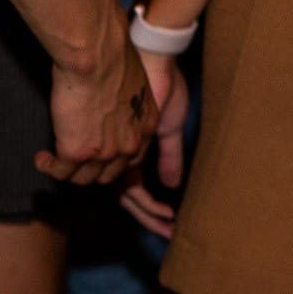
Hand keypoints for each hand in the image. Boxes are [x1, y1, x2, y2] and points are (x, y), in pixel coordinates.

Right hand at [38, 40, 152, 186]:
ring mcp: (104, 152)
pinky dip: (50, 168)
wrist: (97, 54)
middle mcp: (130, 144)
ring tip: (54, 161)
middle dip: (92, 171)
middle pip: (110, 174)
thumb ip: (125, 98)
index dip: (115, 158)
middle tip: (76, 161)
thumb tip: (110, 95)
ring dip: (68, 172)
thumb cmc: (111, 53)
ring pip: (84, 178)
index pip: (134, 156)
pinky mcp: (77, 152)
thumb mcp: (132, 81)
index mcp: (147, 125)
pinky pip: (61, 171)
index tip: (100, 152)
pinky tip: (42, 159)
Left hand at [116, 50, 192, 235]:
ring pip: (128, 195)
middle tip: (168, 233)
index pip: (134, 182)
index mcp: (130, 146)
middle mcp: (122, 153)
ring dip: (148, 214)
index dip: (148, 203)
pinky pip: (130, 187)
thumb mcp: (167, 123)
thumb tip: (172, 184)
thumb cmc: (158, 83)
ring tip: (168, 227)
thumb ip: (169, 154)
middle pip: (129, 194)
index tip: (169, 220)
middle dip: (148, 216)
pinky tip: (166, 212)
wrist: (151, 60)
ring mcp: (120, 153)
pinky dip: (147, 204)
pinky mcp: (120, 150)